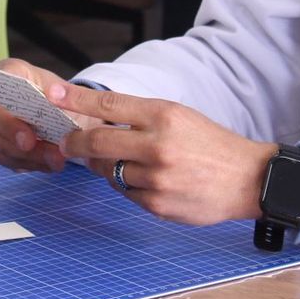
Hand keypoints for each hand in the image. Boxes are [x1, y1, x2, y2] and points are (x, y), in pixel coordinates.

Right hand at [0, 58, 96, 173]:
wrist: (66, 109)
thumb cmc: (60, 94)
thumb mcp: (65, 88)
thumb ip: (60, 94)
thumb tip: (55, 99)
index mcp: (6, 73)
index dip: (6, 119)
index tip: (29, 137)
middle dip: (16, 143)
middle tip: (44, 153)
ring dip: (27, 158)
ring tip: (55, 161)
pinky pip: (5, 159)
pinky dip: (28, 164)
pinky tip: (49, 165)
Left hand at [51, 81, 276, 225]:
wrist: (247, 179)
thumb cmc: (211, 144)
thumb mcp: (179, 116)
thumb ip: (140, 117)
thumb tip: (97, 118)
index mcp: (164, 115)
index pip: (108, 103)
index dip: (75, 98)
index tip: (52, 94)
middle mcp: (158, 145)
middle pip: (97, 141)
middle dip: (76, 142)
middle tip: (68, 142)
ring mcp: (157, 178)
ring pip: (109, 170)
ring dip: (104, 166)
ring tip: (118, 161)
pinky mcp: (158, 204)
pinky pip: (126, 193)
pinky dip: (126, 185)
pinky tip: (143, 179)